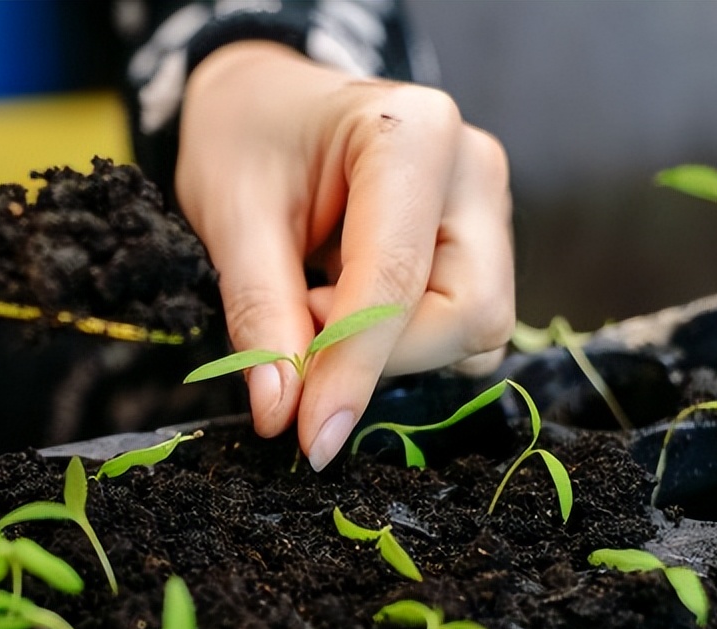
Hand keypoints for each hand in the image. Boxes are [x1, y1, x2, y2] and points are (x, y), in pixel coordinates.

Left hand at [176, 42, 513, 469]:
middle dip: (380, 357)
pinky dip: (398, 343)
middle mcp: (473, 171)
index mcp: (413, 136)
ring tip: (312, 302)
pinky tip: (342, 307)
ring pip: (474, 331)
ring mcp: (485, 210)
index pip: (398, 280)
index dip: (353, 369)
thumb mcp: (231, 219)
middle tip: (293, 329)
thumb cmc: (243, 142)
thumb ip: (260, 315)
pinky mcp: (478, 246)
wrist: (263, 101)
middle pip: (466, 314)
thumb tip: (282, 415)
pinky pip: (459, 328)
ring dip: (388, 352)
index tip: (310, 439)